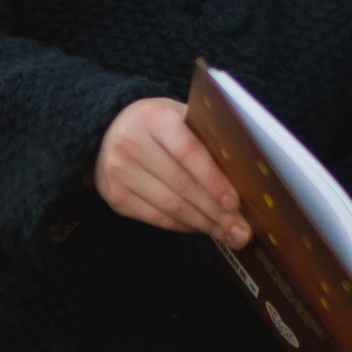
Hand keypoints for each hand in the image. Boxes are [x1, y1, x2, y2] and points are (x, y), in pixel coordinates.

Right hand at [92, 98, 249, 247]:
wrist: (108, 133)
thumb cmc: (158, 126)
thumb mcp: (178, 118)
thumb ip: (205, 137)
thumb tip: (243, 175)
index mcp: (154, 118)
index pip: (188, 151)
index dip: (213, 179)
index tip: (235, 202)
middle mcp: (132, 144)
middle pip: (182, 185)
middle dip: (216, 212)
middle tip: (241, 230)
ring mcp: (119, 172)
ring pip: (170, 206)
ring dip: (203, 224)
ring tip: (227, 234)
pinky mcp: (116, 197)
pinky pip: (157, 218)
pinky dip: (183, 226)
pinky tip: (202, 228)